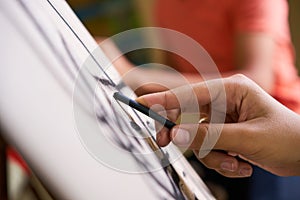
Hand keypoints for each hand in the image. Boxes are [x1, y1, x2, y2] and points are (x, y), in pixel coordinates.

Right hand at [136, 74, 299, 177]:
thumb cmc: (287, 139)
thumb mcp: (247, 138)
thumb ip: (209, 136)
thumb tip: (177, 134)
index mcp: (231, 90)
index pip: (190, 94)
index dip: (164, 100)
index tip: (142, 103)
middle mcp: (225, 102)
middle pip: (188, 116)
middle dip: (184, 135)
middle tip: (167, 143)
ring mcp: (224, 118)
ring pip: (198, 138)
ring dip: (213, 156)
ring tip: (236, 164)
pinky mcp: (225, 133)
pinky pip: (209, 148)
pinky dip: (221, 161)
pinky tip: (242, 164)